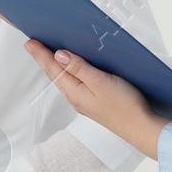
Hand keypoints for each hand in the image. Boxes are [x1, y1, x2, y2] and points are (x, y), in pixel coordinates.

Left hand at [24, 41, 166, 158]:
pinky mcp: (94, 102)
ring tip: (46, 55)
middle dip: (43, 59)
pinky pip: (74, 84)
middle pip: (55, 74)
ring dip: (54, 66)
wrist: (141, 128)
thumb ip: (79, 68)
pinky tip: (70, 70)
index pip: (53, 69)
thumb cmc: (124, 106)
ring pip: (64, 79)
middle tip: (32, 45)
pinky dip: (67, 73)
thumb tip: (59, 56)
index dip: (41, 54)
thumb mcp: (100, 81)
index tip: (30, 43)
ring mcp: (84, 101)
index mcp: (75, 92)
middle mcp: (76, 98)